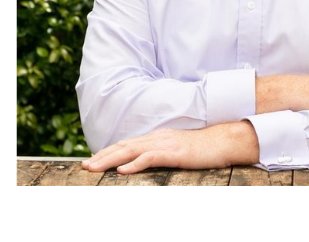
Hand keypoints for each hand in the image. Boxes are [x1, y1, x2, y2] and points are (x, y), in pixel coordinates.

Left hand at [81, 121, 258, 174]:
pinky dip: (135, 163)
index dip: (107, 152)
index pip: (126, 145)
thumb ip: (160, 155)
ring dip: (110, 159)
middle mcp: (157, 138)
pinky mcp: (175, 152)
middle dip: (101, 156)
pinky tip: (123, 170)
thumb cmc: (203, 151)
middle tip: (84, 167)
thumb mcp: (177, 152)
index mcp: (156, 139)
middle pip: (123, 146)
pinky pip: (151, 157)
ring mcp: (165, 144)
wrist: (225, 141)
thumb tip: (143, 164)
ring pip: (131, 150)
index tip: (91, 161)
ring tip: (94, 168)